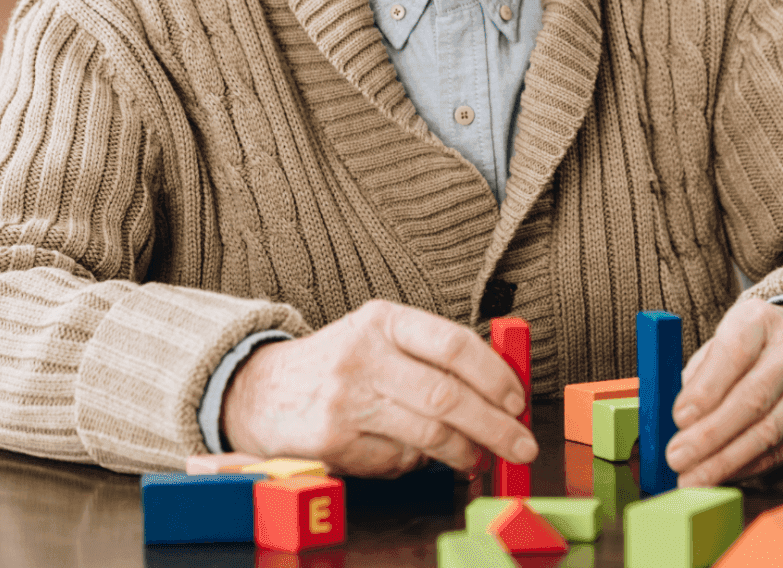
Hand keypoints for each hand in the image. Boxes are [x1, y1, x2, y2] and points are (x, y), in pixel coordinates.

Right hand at [221, 300, 537, 477]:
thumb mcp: (378, 337)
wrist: (261, 389)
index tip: (518, 400)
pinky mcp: (334, 440)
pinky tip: (417, 456)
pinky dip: (417, 464)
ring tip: (478, 459)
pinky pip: (397, 460)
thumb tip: (498, 389)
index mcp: (383, 319)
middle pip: (447, 396)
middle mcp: (364, 354)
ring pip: (429, 434)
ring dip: (465, 453)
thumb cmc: (338, 362)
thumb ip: (431, 354)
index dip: (494, 375)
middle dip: (496, 427)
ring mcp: (347, 398)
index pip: (452, 343)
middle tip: (521, 445)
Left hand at [665, 299, 782, 485]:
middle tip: (678, 457)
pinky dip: (751, 467)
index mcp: (759, 320)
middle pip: (753, 398)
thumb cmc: (750, 341)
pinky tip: (725, 475)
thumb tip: (681, 418)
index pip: (734, 354)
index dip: (706, 390)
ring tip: (694, 477)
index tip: (679, 418)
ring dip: (728, 460)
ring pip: (770, 431)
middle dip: (711, 435)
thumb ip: (700, 372)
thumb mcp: (721, 337)